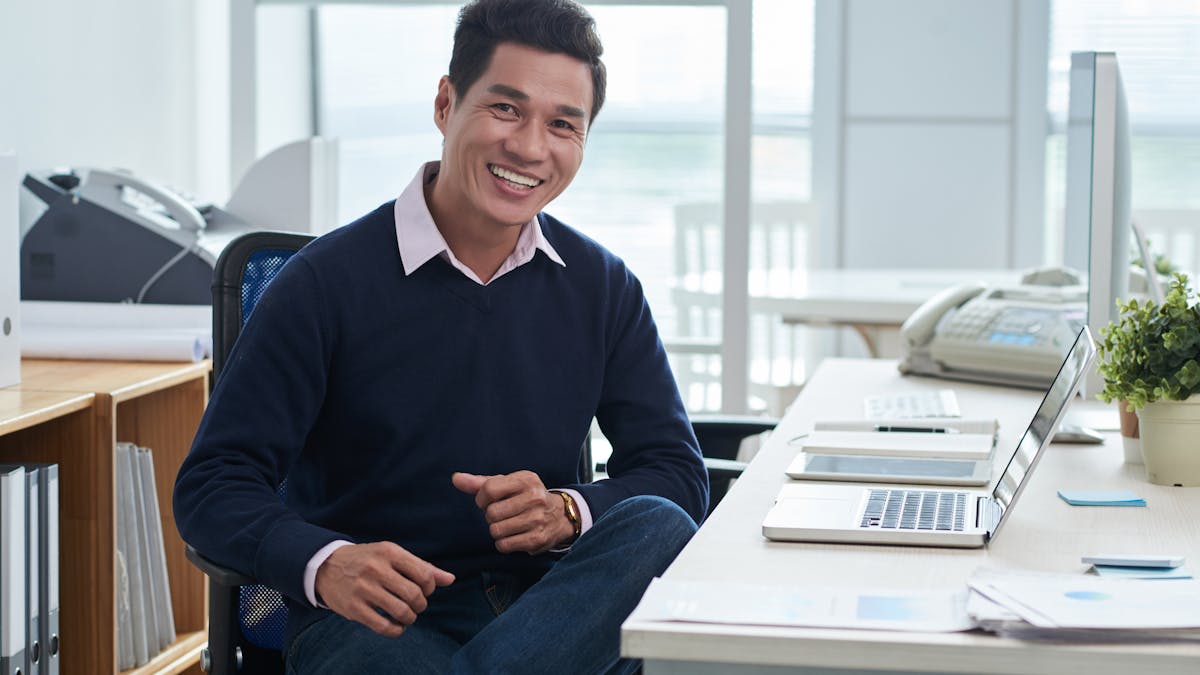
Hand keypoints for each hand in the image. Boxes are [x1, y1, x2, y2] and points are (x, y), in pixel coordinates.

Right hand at [314, 542, 453, 636]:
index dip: (430, 587)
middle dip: (421, 604)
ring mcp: (363, 589)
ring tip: (407, 616)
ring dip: (410, 618)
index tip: (424, 590)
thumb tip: (451, 580)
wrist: (326, 566)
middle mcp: (376, 569)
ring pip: (401, 611)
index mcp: (389, 552)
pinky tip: (396, 626)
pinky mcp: (353, 608)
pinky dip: (396, 630)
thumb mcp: (392, 556)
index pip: (424, 574)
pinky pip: (383, 626)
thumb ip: (421, 567)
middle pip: (414, 594)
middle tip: (416, 605)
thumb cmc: (368, 560)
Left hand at [452, 471, 574, 554]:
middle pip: (491, 513)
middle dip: (491, 516)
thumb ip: (481, 483)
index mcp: (526, 480)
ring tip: (508, 525)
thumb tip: (455, 478)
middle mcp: (534, 498)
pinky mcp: (537, 539)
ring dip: (497, 530)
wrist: (561, 516)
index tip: (488, 501)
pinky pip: (504, 545)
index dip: (482, 499)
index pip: (489, 489)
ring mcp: (537, 519)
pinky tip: (513, 536)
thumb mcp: (508, 484)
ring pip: (496, 530)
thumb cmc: (526, 497)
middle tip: (502, 514)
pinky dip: (503, 543)